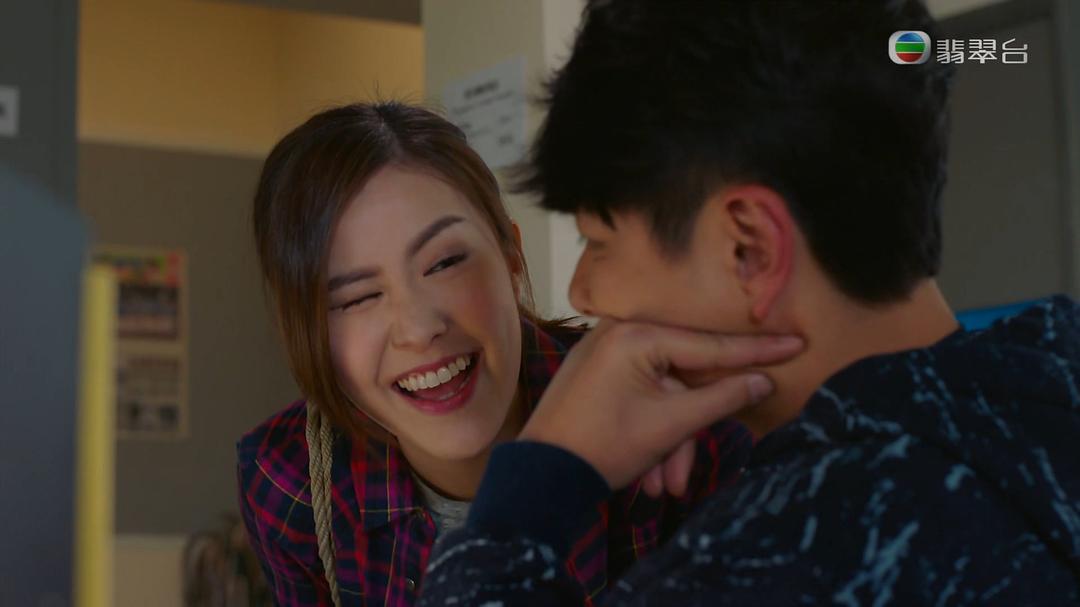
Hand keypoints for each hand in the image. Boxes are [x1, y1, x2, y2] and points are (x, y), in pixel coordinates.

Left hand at [518, 320, 802, 490]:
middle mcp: (618, 333)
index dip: (757, 350)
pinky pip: (639, 398)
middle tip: (690, 475)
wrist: (540, 476)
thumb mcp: (670, 426)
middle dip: (691, 431)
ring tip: (663, 488)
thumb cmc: (603, 447)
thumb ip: (722, 398)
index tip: (797, 342)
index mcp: (636, 336)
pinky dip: (649, 434)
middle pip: (684, 378)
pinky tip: (647, 476)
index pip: (710, 345)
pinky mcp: (595, 375)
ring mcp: (603, 353)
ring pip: (663, 396)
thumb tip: (763, 381)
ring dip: (669, 444)